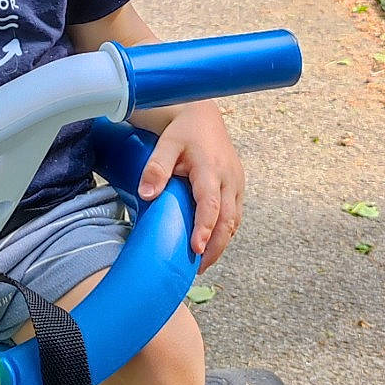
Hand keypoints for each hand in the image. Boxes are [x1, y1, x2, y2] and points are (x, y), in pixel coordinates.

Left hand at [137, 106, 244, 272]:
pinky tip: (211, 244)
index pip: (210, 204)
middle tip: (198, 268)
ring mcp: (236, 184)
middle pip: (227, 220)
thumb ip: (156, 168)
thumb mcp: (165, 145)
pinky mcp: (238, 187)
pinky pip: (235, 215)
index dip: (205, 228)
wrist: (203, 117)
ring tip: (202, 262)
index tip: (196, 249)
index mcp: (210, 168)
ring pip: (234, 221)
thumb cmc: (182, 132)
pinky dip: (225, 232)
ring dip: (221, 243)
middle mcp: (229, 178)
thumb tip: (146, 195)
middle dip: (215, 247)